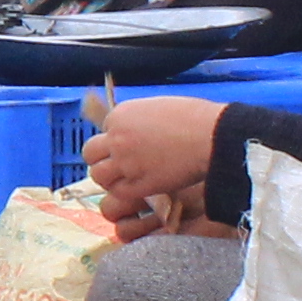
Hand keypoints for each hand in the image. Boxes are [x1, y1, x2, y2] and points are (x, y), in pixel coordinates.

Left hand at [82, 90, 224, 219]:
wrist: (211, 137)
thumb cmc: (194, 118)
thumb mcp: (158, 108)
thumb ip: (139, 120)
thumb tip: (136, 129)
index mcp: (120, 115)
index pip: (104, 130)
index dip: (115, 139)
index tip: (129, 145)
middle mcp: (117, 139)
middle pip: (90, 153)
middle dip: (102, 158)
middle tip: (117, 164)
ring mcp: (125, 163)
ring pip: (98, 175)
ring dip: (108, 177)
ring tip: (125, 178)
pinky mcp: (137, 185)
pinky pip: (117, 192)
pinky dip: (123, 191)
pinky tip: (136, 188)